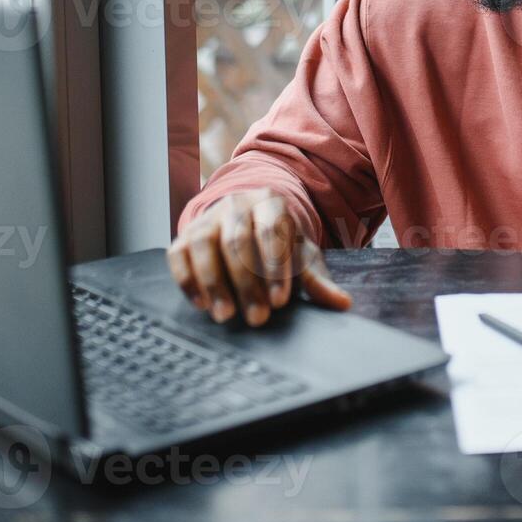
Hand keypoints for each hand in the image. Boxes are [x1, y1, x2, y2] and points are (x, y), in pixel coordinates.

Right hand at [166, 188, 351, 326]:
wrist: (246, 220)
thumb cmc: (278, 244)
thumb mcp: (301, 255)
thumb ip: (317, 278)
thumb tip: (342, 303)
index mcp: (270, 202)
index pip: (272, 231)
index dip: (274, 267)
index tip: (279, 301)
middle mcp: (235, 205)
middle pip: (237, 240)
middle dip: (247, 282)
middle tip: (257, 318)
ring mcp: (207, 218)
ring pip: (204, 245)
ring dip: (214, 282)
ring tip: (226, 315)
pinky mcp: (184, 235)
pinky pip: (178, 255)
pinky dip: (187, 279)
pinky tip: (201, 304)